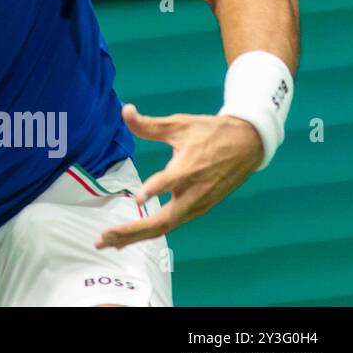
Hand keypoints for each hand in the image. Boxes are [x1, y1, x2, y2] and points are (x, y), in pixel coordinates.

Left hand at [95, 103, 263, 250]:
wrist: (248, 145)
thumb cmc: (211, 132)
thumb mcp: (180, 124)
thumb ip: (149, 124)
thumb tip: (124, 109)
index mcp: (190, 168)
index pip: (172, 181)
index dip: (156, 189)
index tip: (138, 197)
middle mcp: (194, 193)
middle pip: (163, 220)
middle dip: (132, 231)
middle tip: (103, 238)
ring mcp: (198, 204)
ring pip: (165, 226)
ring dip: (136, 236)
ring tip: (108, 243)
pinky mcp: (199, 209)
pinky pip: (171, 224)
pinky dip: (149, 233)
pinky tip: (129, 237)